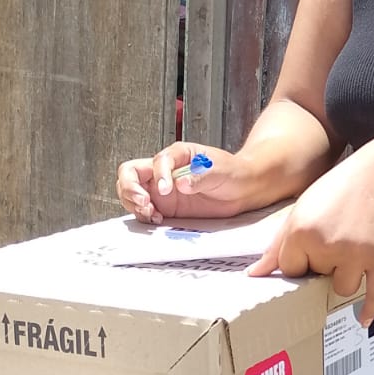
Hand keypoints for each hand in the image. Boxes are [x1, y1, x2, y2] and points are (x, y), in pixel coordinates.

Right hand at [116, 143, 247, 222]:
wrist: (243, 190)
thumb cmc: (233, 172)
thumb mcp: (220, 170)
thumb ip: (200, 176)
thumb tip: (180, 183)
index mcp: (177, 155)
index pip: (158, 161)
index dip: (159, 175)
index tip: (167, 189)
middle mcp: (164, 171)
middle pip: (130, 173)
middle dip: (130, 188)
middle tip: (145, 202)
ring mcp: (162, 190)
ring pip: (131, 192)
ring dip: (134, 204)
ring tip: (151, 214)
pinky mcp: (166, 207)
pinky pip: (144, 210)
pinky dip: (144, 216)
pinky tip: (157, 220)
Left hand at [247, 153, 373, 325]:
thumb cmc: (337, 191)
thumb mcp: (300, 212)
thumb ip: (276, 247)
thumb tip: (254, 275)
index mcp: (302, 233)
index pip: (290, 269)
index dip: (299, 259)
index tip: (311, 243)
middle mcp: (328, 245)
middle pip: (316, 278)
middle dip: (323, 264)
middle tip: (335, 237)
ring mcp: (356, 254)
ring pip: (342, 288)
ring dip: (343, 277)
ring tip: (350, 252)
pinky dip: (368, 307)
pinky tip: (361, 318)